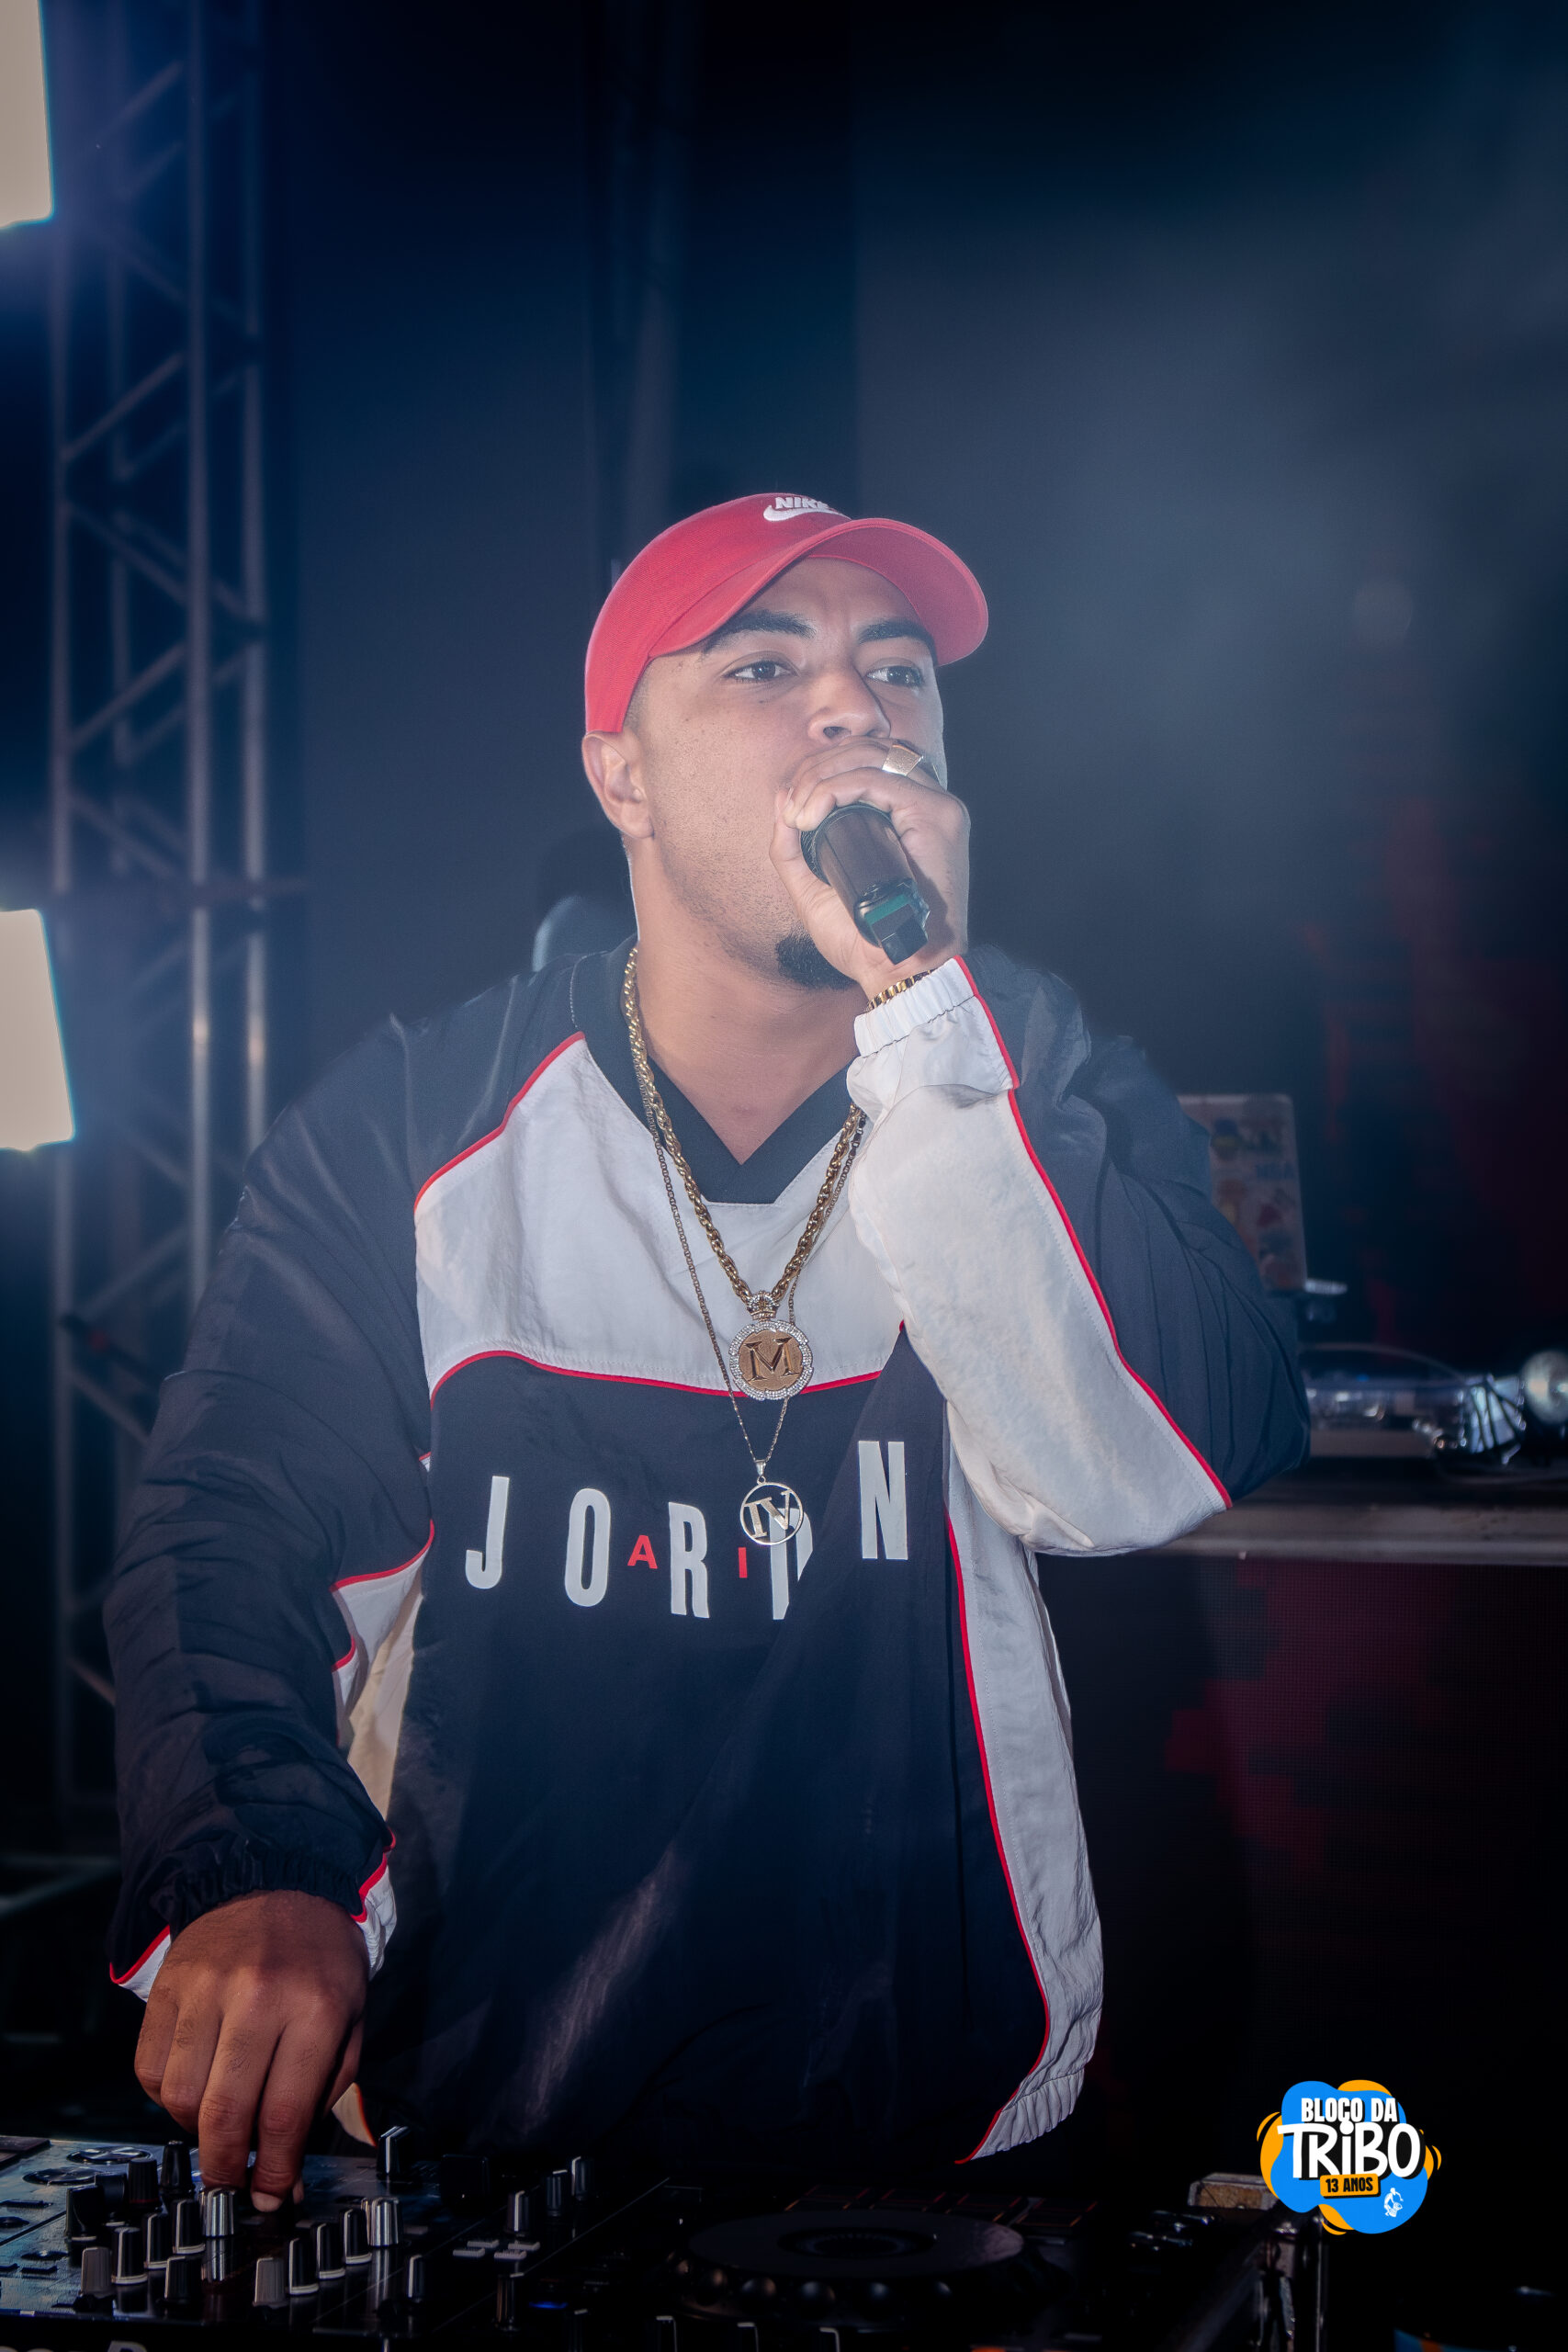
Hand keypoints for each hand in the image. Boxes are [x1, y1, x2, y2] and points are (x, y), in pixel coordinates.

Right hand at [134, 1890, 367, 2207]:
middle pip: (224, 2114)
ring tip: (219, 2122)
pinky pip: (149, 2070)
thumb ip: (323, 2095)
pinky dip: (166, 2096)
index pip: (285, 2114)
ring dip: (195, 2130)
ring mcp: (205, 1989)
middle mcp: (257, 1997)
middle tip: (232, 2185)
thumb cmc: (320, 1962)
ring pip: (178, 2098)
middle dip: (227, 2168)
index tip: (271, 2198)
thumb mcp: (349, 2020)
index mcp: (315, 2008)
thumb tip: (287, 2174)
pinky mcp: (167, 1986)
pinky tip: (195, 2084)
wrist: (277, 1883)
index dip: (275, 2172)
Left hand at [770, 735, 968, 998]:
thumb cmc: (864, 940)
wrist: (899, 972)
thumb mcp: (814, 891)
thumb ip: (792, 851)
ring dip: (824, 774)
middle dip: (817, 767)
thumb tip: (781, 800)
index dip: (821, 770)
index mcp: (905, 815)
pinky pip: (878, 779)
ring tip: (799, 812)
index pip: (864, 762)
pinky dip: (837, 788)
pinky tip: (814, 813)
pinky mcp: (937, 814)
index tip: (791, 808)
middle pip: (867, 749)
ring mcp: (935, 805)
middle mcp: (925, 802)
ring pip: (872, 755)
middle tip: (791, 807)